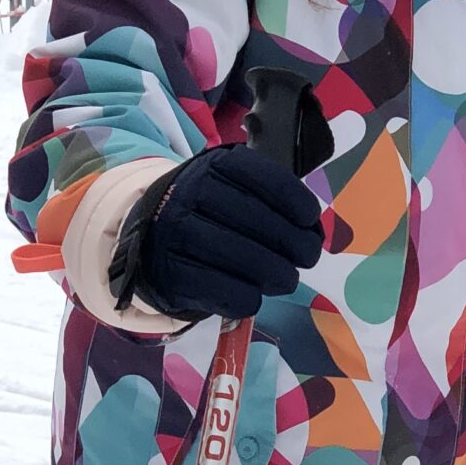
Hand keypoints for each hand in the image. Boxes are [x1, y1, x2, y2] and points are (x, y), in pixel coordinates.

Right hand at [110, 145, 323, 322]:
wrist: (151, 243)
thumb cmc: (208, 215)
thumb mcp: (234, 191)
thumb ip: (273, 203)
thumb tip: (314, 236)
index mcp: (214, 166)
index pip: (263, 177)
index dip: (295, 200)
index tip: (310, 220)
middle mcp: (190, 192)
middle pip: (256, 220)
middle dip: (293, 244)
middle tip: (307, 258)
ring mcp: (175, 232)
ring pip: (242, 256)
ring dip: (276, 274)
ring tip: (286, 279)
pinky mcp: (169, 272)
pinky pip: (223, 290)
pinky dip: (247, 298)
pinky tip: (254, 296)